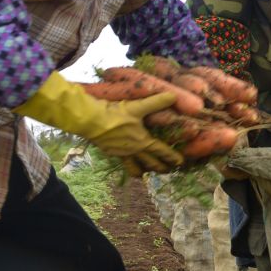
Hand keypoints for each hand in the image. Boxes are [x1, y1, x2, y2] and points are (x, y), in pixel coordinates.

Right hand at [14, 73, 181, 174]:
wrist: (90, 120)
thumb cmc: (115, 114)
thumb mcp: (138, 107)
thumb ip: (156, 102)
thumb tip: (174, 96)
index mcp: (143, 142)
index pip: (161, 151)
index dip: (172, 156)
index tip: (180, 163)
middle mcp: (133, 150)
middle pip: (150, 163)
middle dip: (160, 168)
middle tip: (167, 172)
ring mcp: (120, 153)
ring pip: (133, 167)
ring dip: (141, 171)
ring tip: (145, 174)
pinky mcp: (109, 151)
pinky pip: (121, 161)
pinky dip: (126, 164)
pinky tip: (126, 160)